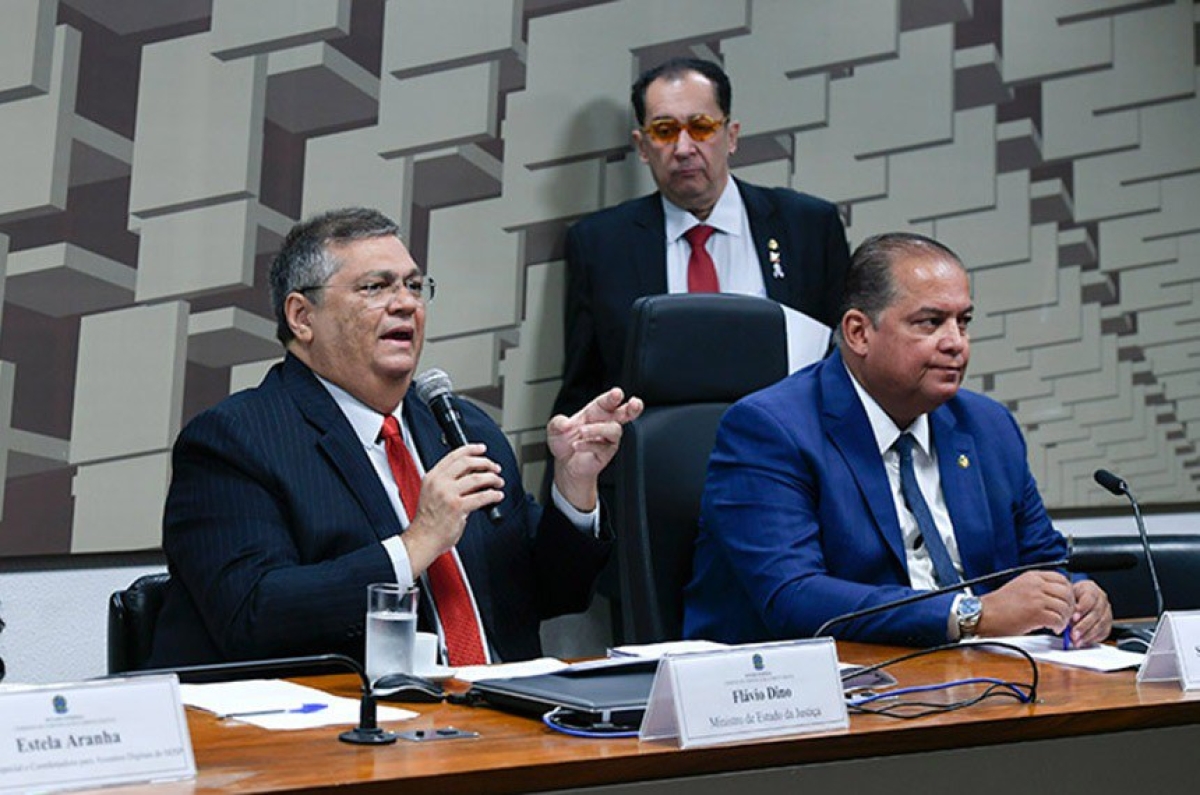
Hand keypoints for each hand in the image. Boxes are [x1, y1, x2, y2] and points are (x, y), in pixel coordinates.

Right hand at [401, 444, 503, 576]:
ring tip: (498, 482)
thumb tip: (473, 474)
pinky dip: (493, 495)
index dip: (471, 449)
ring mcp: (448, 495)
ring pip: (476, 478)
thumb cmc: (428, 520)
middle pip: (467, 463)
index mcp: (432, 477)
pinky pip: (481, 497)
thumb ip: (449, 482)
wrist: (423, 539)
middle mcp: (439, 483)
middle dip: (485, 463)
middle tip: (494, 468)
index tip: (482, 449)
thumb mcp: (432, 493)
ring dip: (492, 479)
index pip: (454, 455)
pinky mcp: (458, 508)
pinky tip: (497, 496)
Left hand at [547, 387, 643, 510]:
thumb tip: (565, 423)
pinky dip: (588, 445)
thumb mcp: (555, 429)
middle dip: (632, 408)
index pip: (608, 401)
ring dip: (597, 429)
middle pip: (625, 413)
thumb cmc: (565, 442)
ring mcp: (608, 439)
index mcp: (596, 411)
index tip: (617, 393)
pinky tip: (577, 445)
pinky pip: (602, 447)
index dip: (613, 396)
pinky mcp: (606, 453)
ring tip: (582, 431)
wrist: (564, 464)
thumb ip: (557, 422)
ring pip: (614, 430)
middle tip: (634, 403)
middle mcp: (605, 423)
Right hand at [978, 571, 1073, 637]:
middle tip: (1066, 615)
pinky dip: (1059, 626)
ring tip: (1059, 624)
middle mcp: (1036, 584)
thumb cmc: (999, 606)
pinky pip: (1058, 619)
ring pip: (1065, 607)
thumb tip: (1057, 598)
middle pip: (1067, 592)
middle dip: (1070, 606)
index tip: (1066, 601)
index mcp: (1032, 576)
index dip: (1068, 592)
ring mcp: (1036, 598)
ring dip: (1065, 618)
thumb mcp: (1020, 587)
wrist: (984, 614)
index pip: (1061, 579)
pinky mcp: (1036, 613)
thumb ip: (1038, 588)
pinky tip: (1053, 629)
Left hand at [1068, 579, 1112, 647]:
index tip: (1074, 618)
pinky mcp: (1108, 623)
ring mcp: (1107, 611)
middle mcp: (1102, 600)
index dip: (1082, 609)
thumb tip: (1066, 618)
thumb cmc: (1070, 597)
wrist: (1077, 599)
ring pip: (1101, 624)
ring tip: (1077, 641)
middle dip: (1084, 625)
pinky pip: (1104, 632)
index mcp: (1091, 589)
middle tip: (1073, 634)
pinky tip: (1083, 642)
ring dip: (1088, 634)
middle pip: (1096, 613)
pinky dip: (1093, 638)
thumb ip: (1068, 605)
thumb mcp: (1067, 596)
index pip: (1089, 598)